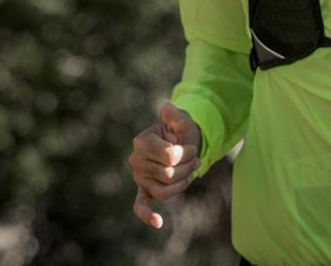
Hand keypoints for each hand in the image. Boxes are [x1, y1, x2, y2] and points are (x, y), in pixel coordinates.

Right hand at [129, 102, 201, 228]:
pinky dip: (148, 214)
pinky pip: (141, 205)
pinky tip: (157, 222)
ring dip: (182, 183)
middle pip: (168, 174)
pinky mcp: (143, 191)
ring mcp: (139, 177)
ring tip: (190, 173)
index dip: (187, 154)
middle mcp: (136, 161)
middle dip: (187, 168)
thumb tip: (167, 108)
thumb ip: (176, 115)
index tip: (191, 148)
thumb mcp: (182, 121)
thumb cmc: (180, 133)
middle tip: (194, 160)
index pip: (170, 157)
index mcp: (141, 142)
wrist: (180, 144)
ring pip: (164, 190)